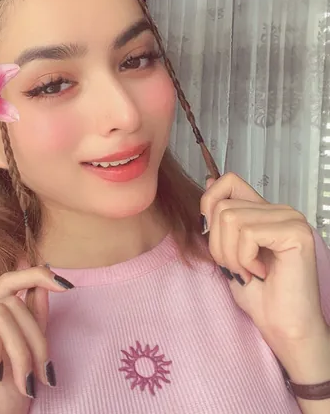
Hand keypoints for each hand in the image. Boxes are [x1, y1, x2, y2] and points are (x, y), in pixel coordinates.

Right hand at [0, 266, 73, 413]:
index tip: (65, 285)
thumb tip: (44, 284)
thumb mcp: (28, 359)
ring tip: (26, 381)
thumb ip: (33, 322)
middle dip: (35, 335)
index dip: (34, 276)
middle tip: (45, 371)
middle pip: (9, 302)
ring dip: (20, 348)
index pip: (7, 285)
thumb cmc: (1, 407)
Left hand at [201, 173, 328, 360]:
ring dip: (230, 254)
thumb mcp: (227, 249)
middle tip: (236, 266)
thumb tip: (209, 180)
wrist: (282, 325)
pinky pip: (247, 234)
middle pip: (222, 206)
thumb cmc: (257, 292)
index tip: (213, 233)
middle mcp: (280, 209)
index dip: (210, 202)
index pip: (228, 181)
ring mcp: (290, 219)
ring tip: (247, 271)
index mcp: (263, 210)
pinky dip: (244, 259)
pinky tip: (260, 273)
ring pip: (230, 219)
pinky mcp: (295, 233)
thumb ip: (221, 218)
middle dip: (218, 243)